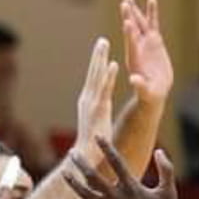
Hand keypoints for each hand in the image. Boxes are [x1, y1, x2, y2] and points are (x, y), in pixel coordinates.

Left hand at [63, 139, 181, 198]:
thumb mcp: (169, 191)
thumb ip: (166, 169)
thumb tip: (159, 151)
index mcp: (131, 187)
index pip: (115, 162)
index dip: (106, 147)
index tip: (97, 136)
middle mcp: (117, 198)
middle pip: (93, 176)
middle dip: (81, 163)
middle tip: (72, 152)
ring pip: (85, 195)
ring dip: (73, 183)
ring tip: (65, 172)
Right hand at [71, 37, 120, 156]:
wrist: (85, 157)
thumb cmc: (92, 144)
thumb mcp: (95, 124)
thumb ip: (97, 114)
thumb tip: (99, 110)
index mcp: (88, 102)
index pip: (93, 79)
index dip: (96, 65)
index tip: (100, 52)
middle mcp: (88, 99)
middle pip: (93, 73)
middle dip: (97, 56)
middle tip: (102, 41)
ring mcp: (92, 103)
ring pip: (97, 76)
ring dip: (100, 58)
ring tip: (104, 42)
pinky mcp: (99, 109)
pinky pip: (105, 89)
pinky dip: (108, 75)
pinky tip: (113, 63)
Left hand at [121, 0, 173, 105]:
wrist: (154, 92)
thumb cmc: (149, 95)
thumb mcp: (145, 91)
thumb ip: (139, 85)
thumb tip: (134, 80)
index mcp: (134, 60)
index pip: (131, 44)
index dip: (129, 33)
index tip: (126, 22)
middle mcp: (138, 48)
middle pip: (132, 29)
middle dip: (128, 16)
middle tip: (124, 1)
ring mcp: (146, 44)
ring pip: (140, 23)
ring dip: (135, 11)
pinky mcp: (155, 42)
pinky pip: (153, 24)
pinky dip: (152, 12)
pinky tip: (151, 0)